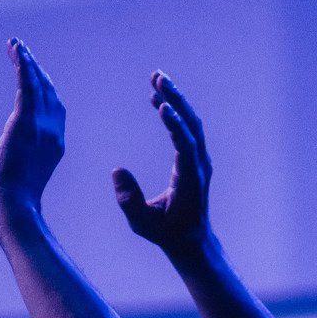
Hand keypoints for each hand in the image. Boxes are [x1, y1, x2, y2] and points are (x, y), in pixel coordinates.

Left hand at [0, 39, 65, 215]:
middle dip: (37, 70)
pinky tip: (16, 52)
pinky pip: (26, 86)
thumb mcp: (25, 179)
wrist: (14, 206)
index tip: (35, 73)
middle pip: (49, 92)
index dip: (45, 88)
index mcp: (56, 145)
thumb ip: (24, 165)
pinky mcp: (24, 123)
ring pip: (37, 85)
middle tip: (23, 52)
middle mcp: (53, 132)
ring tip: (16, 44)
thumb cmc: (14, 201)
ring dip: (27, 62)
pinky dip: (22, 66)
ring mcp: (41, 127)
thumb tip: (12, 171)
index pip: (54, 109)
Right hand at [113, 71, 212, 255]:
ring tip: (157, 78)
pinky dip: (175, 112)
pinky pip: (187, 129)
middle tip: (158, 77)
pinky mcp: (194, 159)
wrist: (191, 240)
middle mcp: (199, 165)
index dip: (176, 125)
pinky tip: (158, 100)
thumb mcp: (143, 224)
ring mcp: (199, 160)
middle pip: (192, 124)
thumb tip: (117, 170)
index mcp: (190, 179)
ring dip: (176, 99)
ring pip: (191, 123)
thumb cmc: (167, 233)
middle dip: (176, 99)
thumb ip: (129, 200)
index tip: (162, 105)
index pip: (186, 145)